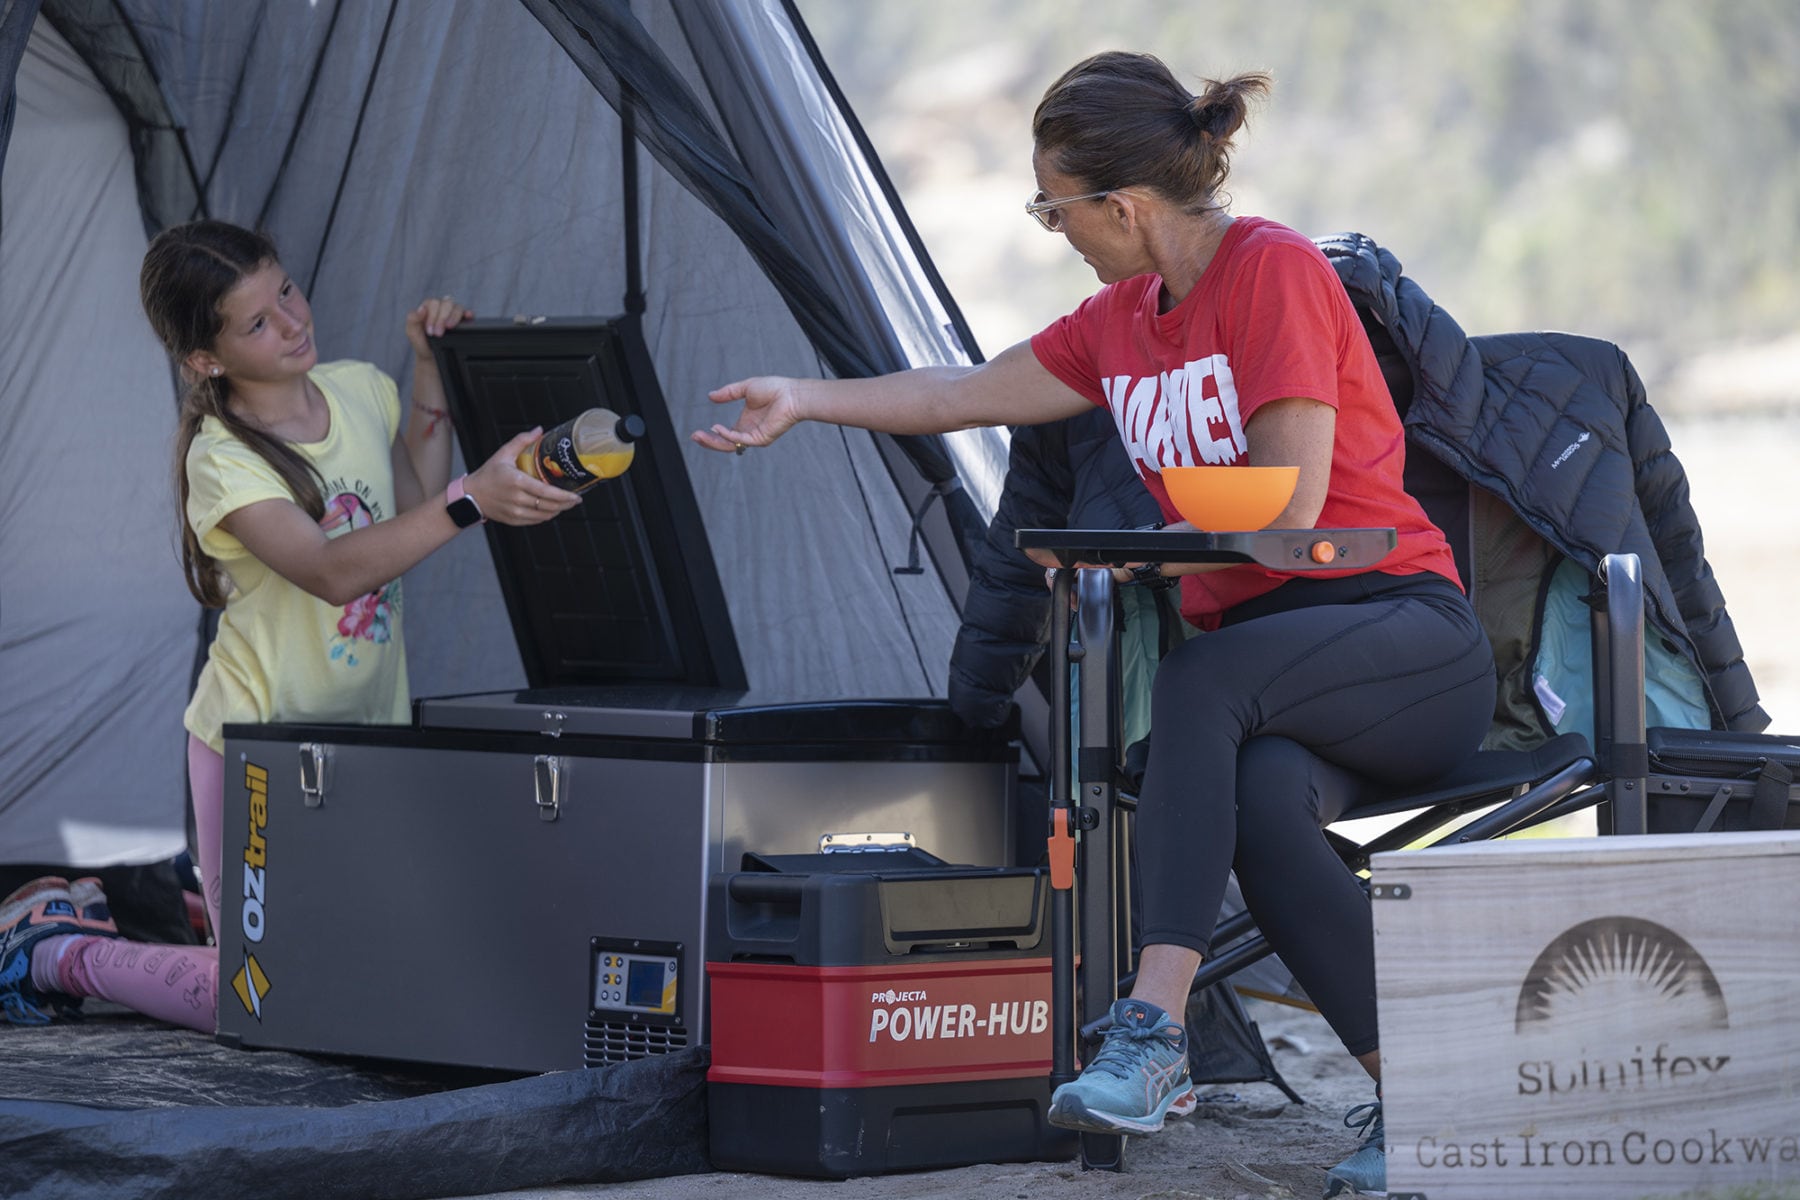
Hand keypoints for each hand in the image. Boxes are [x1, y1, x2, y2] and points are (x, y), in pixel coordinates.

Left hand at [406, 295, 473, 358]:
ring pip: (457, 307)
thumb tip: (422, 309)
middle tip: (438, 333)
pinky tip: (467, 317)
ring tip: (449, 328)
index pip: (433, 303)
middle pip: (446, 303)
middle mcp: (442, 307)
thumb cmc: (422, 342)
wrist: (432, 357)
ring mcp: (453, 312)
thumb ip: (412, 319)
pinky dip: (468, 314)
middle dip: (442, 318)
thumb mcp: (412, 332)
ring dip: (454, 317)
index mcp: (428, 306)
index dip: (432, 316)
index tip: (430, 331)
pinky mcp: (463, 320)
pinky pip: (468, 313)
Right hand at [465, 429, 583, 525]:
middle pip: (549, 506)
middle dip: (566, 504)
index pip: (546, 492)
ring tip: (566, 503)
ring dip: (559, 510)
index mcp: (516, 481)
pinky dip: (547, 516)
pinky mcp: (514, 520)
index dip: (564, 496)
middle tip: (576, 499)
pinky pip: (536, 520)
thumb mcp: (503, 454)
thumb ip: (521, 441)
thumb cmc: (488, 475)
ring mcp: (516, 511)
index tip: (576, 495)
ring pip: (545, 515)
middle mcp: (517, 498)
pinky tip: (552, 509)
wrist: (471, 496)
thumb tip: (539, 430)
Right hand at [691, 376, 802, 452]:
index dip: (711, 435)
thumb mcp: (745, 388)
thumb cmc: (775, 389)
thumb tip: (711, 396)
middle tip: (694, 437)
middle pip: (725, 444)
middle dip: (708, 442)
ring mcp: (755, 437)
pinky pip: (740, 440)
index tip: (697, 432)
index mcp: (745, 423)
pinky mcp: (761, 438)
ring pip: (730, 445)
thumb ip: (728, 393)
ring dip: (714, 442)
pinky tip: (717, 428)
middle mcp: (749, 432)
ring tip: (699, 436)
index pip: (725, 435)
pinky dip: (727, 436)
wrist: (792, 393)